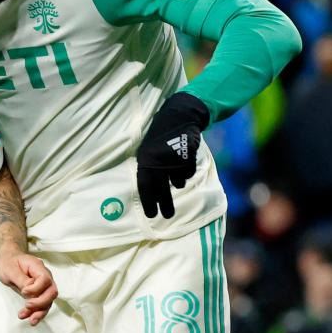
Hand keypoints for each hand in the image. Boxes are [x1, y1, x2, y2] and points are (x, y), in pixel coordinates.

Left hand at [0, 250, 57, 325]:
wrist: (7, 262)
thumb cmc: (9, 263)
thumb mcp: (10, 269)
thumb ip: (21, 279)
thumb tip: (30, 289)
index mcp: (38, 267)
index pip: (45, 279)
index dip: (36, 288)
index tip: (23, 291)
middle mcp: (44, 277)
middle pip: (52, 292)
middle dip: (41, 303)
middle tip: (27, 305)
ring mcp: (43, 286)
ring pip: (48, 302)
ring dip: (39, 312)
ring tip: (30, 320)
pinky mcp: (39, 294)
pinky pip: (41, 306)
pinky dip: (35, 313)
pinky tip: (27, 317)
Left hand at [136, 92, 209, 218]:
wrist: (177, 116)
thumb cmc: (160, 137)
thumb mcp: (149, 151)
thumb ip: (150, 169)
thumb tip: (151, 192)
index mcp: (145, 159)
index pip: (144, 185)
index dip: (148, 201)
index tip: (151, 215)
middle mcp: (157, 160)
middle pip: (160, 188)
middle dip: (164, 203)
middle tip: (167, 216)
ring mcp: (172, 158)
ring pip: (177, 180)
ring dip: (177, 182)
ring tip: (177, 178)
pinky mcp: (187, 154)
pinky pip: (187, 171)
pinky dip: (186, 171)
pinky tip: (183, 163)